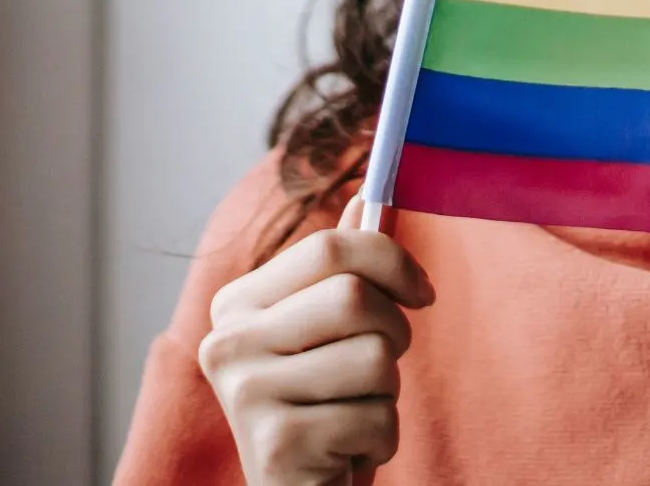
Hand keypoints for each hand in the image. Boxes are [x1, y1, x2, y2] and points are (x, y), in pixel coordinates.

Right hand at [199, 196, 434, 483]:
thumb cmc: (321, 406)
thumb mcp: (328, 332)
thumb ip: (341, 269)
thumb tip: (367, 198)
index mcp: (237, 304)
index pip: (330, 247)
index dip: (393, 261)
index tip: (422, 292)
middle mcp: (227, 343)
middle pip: (353, 297)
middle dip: (393, 333)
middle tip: (380, 367)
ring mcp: (245, 395)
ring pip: (373, 359)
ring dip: (386, 394)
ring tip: (353, 413)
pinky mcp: (276, 446)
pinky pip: (374, 418)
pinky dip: (380, 438)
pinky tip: (345, 450)